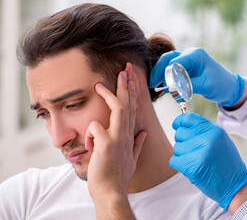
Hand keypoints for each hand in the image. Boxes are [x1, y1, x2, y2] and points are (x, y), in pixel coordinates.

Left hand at [85, 63, 145, 218]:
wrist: (111, 191)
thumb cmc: (117, 175)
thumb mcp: (131, 159)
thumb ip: (138, 144)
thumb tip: (144, 133)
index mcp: (130, 136)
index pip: (133, 109)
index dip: (133, 93)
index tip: (131, 79)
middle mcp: (126, 134)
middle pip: (128, 104)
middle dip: (126, 85)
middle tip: (124, 69)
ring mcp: (118, 138)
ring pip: (118, 109)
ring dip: (111, 94)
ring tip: (100, 85)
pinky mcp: (107, 144)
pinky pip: (95, 127)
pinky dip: (89, 133)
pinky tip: (89, 144)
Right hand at [149, 47, 244, 106]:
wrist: (230, 87)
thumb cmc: (221, 85)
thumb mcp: (205, 86)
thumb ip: (188, 85)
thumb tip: (171, 86)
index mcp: (196, 55)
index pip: (175, 62)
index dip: (166, 73)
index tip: (160, 86)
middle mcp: (190, 54)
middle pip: (168, 58)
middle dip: (159, 71)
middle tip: (151, 83)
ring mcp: (188, 59)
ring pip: (168, 62)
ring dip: (161, 73)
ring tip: (154, 85)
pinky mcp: (186, 66)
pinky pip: (172, 68)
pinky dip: (166, 76)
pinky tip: (161, 86)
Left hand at [169, 112, 246, 209]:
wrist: (236, 185)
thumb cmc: (226, 162)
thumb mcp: (220, 139)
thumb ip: (203, 130)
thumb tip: (182, 124)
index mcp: (214, 130)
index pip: (188, 118)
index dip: (179, 122)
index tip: (176, 126)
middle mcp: (208, 139)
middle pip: (180, 133)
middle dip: (183, 143)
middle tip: (194, 152)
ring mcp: (201, 153)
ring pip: (176, 148)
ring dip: (182, 155)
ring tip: (197, 161)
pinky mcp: (194, 168)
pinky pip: (174, 161)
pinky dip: (179, 165)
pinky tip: (192, 168)